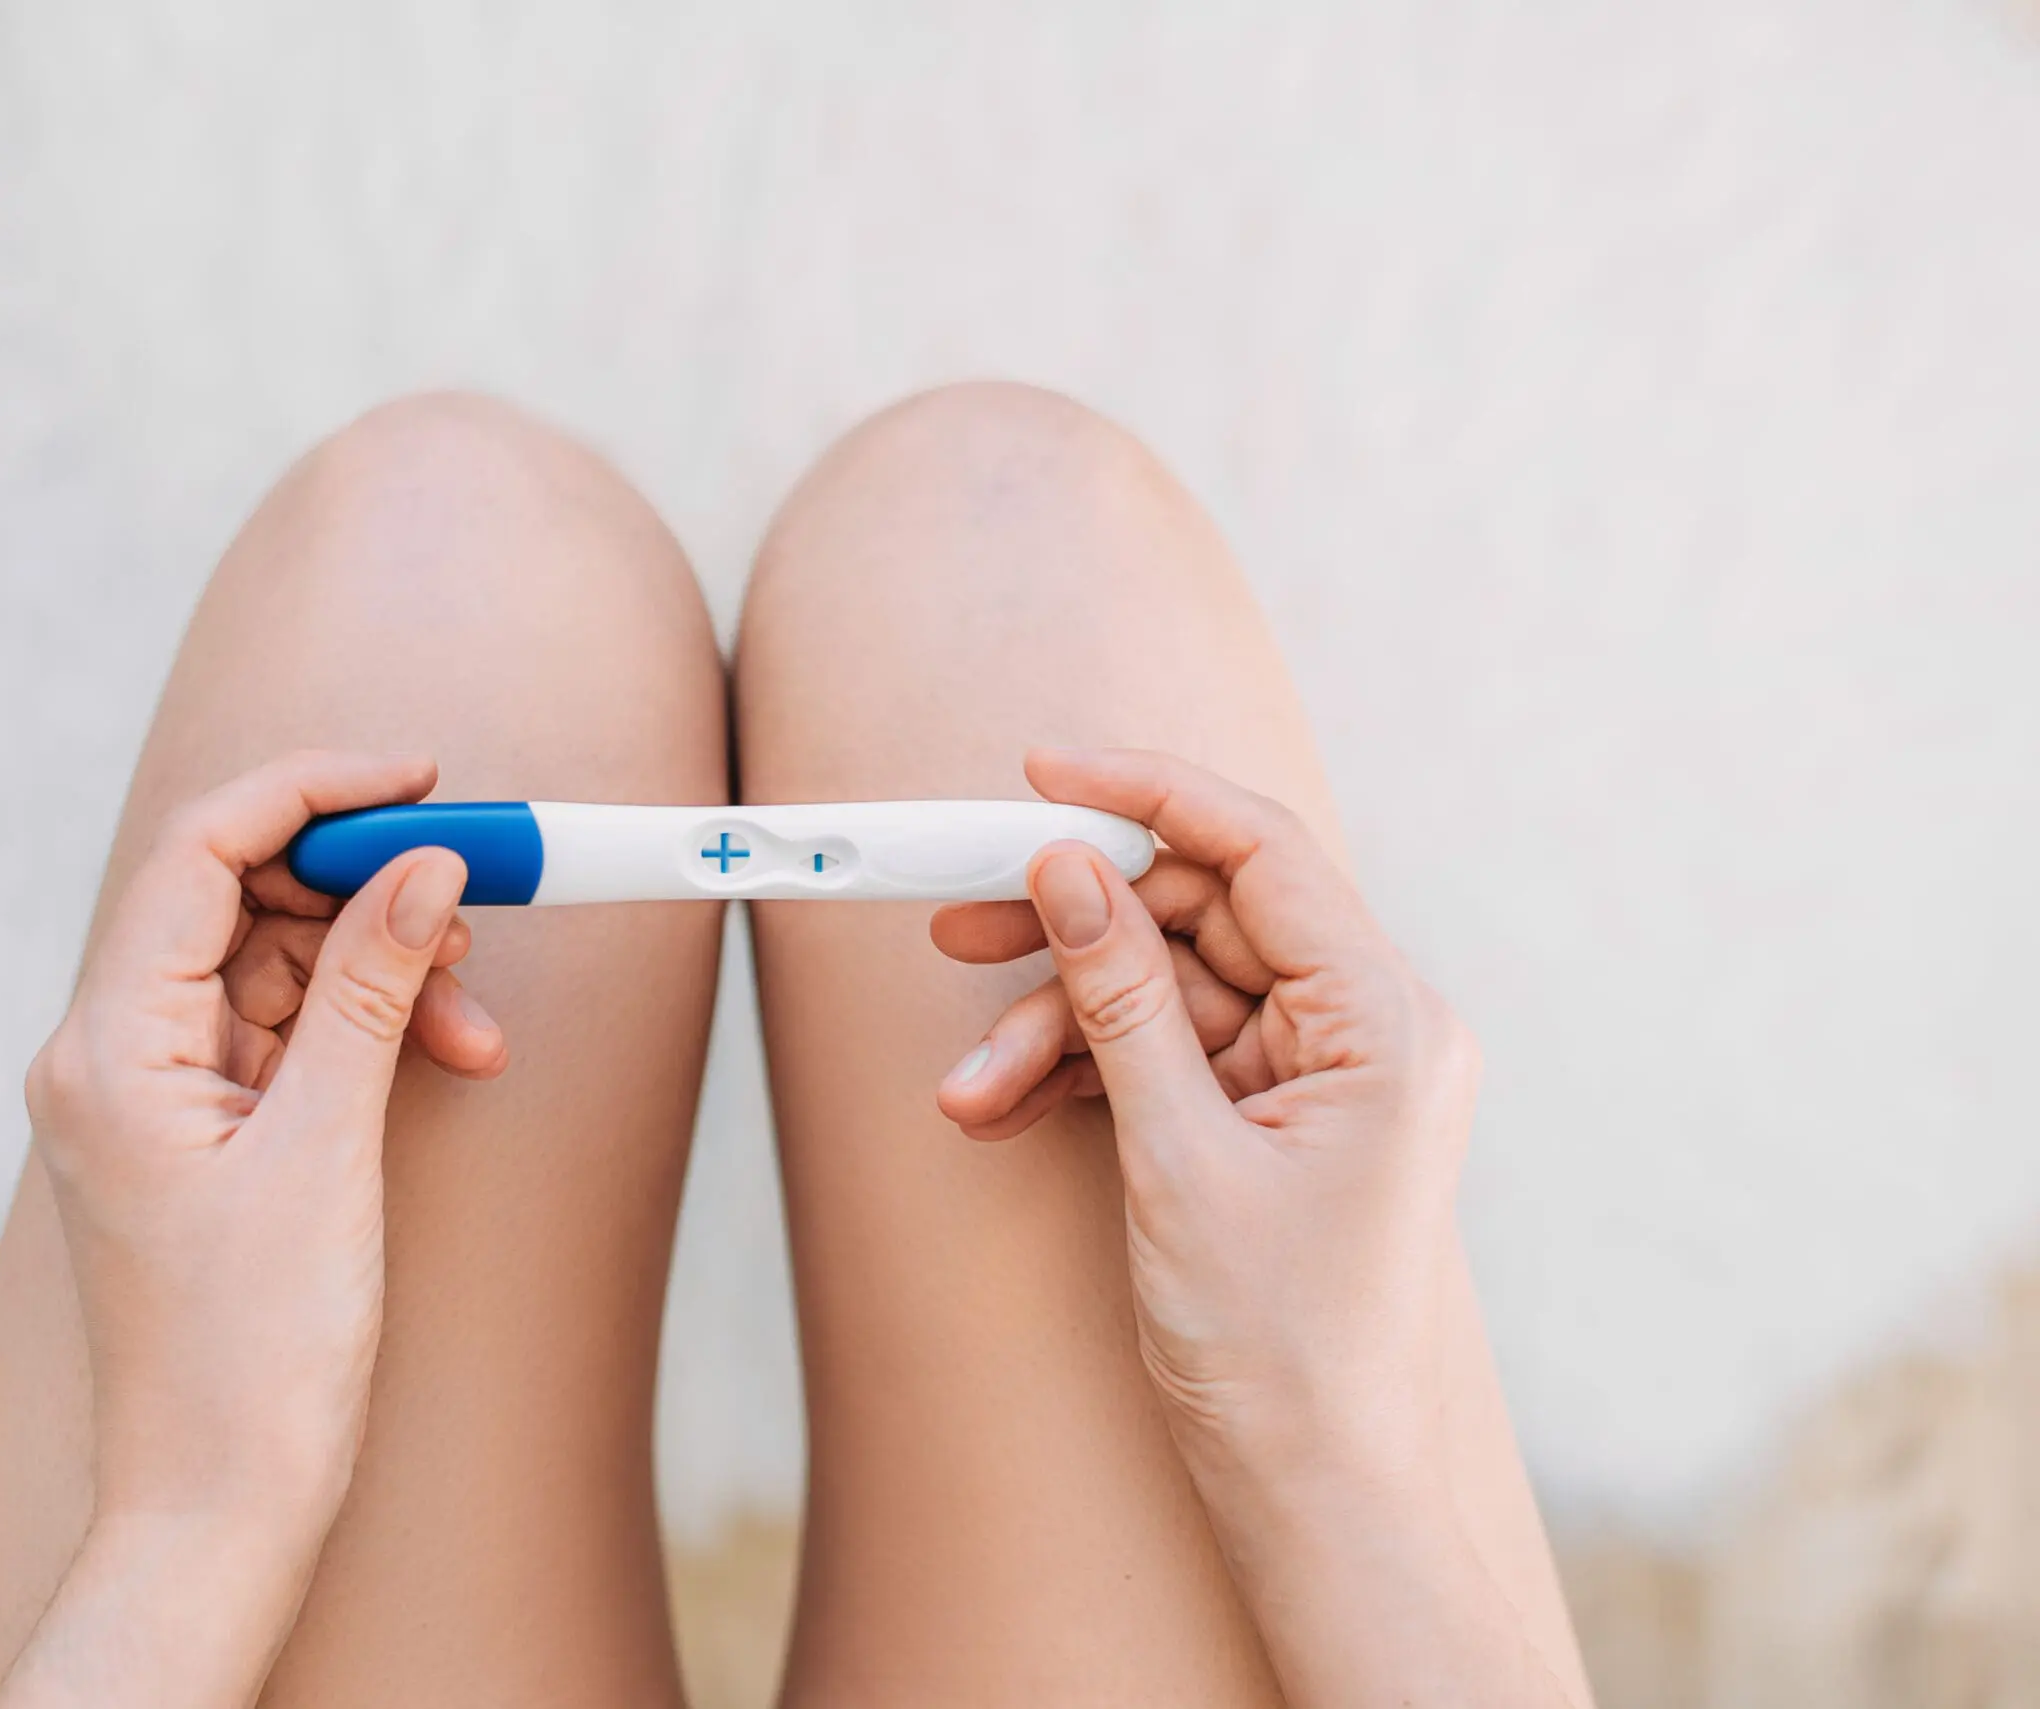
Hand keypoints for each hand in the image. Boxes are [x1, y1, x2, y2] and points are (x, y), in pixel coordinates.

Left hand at [0, 751, 503, 1708]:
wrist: (220, 1506)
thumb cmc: (251, 1356)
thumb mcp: (326, 1150)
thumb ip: (369, 990)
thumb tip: (424, 869)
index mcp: (107, 1046)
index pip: (199, 853)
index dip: (312, 794)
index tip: (420, 780)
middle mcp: (111, 1053)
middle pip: (239, 899)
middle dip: (364, 888)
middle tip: (477, 892)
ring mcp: (153, 1093)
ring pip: (274, 966)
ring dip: (382, 968)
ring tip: (475, 1019)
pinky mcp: (199, 1132)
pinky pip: (285, 1034)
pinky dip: (365, 1029)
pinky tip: (444, 1052)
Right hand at [934, 747, 1471, 1482]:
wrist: (1316, 1495)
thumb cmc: (1282, 1350)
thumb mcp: (1179, 1159)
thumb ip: (1121, 1002)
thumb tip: (1066, 870)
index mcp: (1385, 1023)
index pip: (1261, 853)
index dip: (1146, 796)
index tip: (1041, 774)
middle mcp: (1364, 1030)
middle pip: (1197, 918)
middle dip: (1070, 936)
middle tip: (956, 927)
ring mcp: (1316, 1076)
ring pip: (1162, 994)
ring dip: (1054, 1030)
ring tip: (965, 1091)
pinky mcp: (1270, 1120)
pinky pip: (1164, 1057)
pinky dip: (1081, 1075)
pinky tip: (1002, 1109)